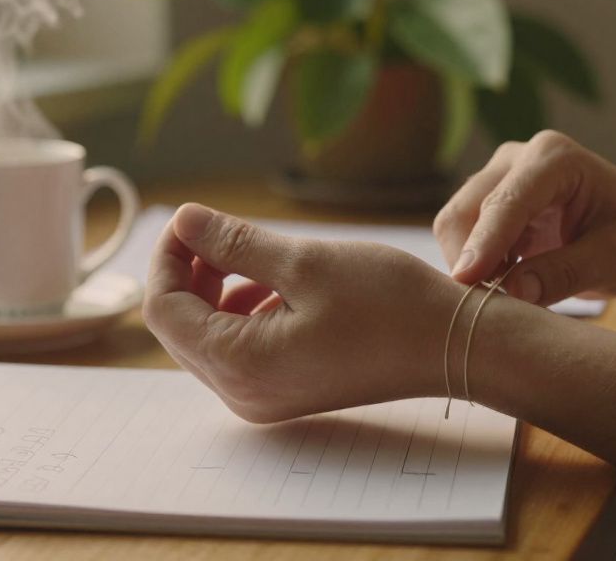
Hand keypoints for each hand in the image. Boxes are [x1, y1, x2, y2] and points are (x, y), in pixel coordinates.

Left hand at [143, 204, 458, 422]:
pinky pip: (237, 347)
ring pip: (206, 335)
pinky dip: (240, 309)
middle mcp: (241, 393)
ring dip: (213, 288)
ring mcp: (261, 397)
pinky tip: (271, 284)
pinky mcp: (282, 390)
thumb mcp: (304, 262)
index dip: (167, 256)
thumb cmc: (388, 304)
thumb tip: (183, 221)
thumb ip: (234, 243)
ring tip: (247, 252)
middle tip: (216, 228)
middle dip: (188, 272)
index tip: (189, 218)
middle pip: (179, 326)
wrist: (452, 347)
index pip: (163, 309)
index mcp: (239, 364)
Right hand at [434, 131, 615, 305]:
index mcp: (555, 158)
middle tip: (489, 309)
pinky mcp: (491, 206)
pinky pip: (463, 239)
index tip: (467, 281)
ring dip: (469, 266)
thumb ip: (566, 272)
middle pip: (466, 210)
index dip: (485, 243)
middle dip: (469, 259)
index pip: (506, 201)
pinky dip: (474, 268)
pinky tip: (501, 290)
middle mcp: (518, 159)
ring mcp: (500, 180)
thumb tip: (511, 291)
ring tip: (501, 302)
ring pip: (456, 226)